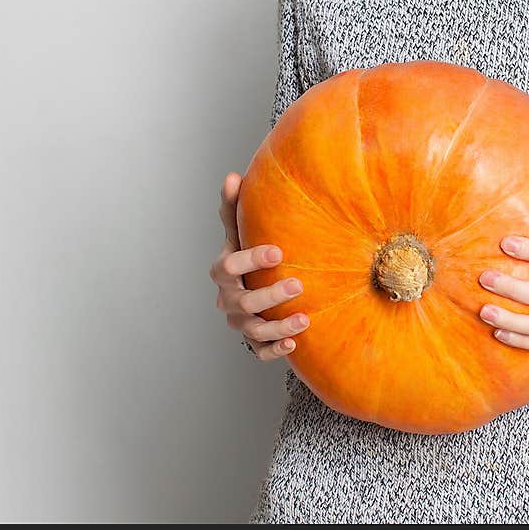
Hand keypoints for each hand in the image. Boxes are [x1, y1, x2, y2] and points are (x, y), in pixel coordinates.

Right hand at [208, 172, 309, 360]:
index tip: (277, 251)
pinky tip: (295, 343)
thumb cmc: (246, 253)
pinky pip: (260, 352)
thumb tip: (231, 176)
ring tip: (304, 319)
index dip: (250, 260)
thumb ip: (234, 207)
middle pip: (241, 302)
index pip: (228, 267)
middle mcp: (228, 299)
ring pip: (253, 330)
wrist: (251, 287)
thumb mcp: (240, 231)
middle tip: (298, 283)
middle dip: (268, 294)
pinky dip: (275, 350)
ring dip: (278, 326)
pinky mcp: (254, 342)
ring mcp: (240, 322)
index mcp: (224, 271)